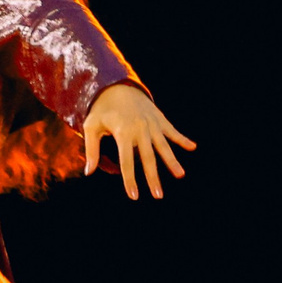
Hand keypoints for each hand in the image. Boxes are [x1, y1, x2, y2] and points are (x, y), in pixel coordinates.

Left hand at [82, 84, 194, 200]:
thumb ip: (91, 150)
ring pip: (163, 145)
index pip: (126, 161)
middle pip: (148, 158)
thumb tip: (88, 172)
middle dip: (153, 177)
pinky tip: (193, 147)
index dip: (130, 180)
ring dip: (172, 160)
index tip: (134, 196)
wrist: (117, 85)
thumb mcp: (91, 126)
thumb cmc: (102, 110)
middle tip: (158, 195)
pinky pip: (172, 131)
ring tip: (180, 174)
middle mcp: (139, 129)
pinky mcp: (159, 118)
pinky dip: (182, 139)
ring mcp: (151, 123)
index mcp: (122, 133)